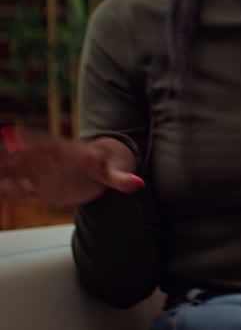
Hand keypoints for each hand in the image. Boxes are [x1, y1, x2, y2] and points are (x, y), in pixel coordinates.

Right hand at [0, 126, 142, 205]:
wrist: (102, 170)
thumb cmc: (108, 165)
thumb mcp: (115, 172)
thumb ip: (122, 179)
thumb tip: (138, 183)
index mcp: (67, 153)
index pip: (48, 145)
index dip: (32, 141)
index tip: (17, 135)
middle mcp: (49, 161)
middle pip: (25, 156)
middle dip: (10, 156)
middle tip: (2, 157)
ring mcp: (42, 175)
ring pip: (17, 172)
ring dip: (5, 171)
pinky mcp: (38, 189)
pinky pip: (18, 190)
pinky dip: (7, 191)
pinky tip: (0, 193)